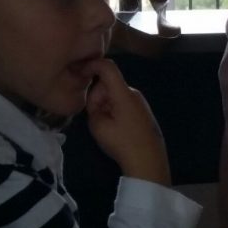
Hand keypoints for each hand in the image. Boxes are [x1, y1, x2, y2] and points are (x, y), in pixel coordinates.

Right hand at [83, 59, 170, 185]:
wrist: (149, 161)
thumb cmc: (122, 143)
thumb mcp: (98, 126)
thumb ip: (92, 107)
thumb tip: (97, 103)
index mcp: (123, 93)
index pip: (107, 67)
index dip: (91, 65)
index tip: (79, 73)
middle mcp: (133, 93)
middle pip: (108, 84)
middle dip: (98, 97)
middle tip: (97, 118)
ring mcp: (140, 102)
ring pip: (114, 95)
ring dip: (106, 105)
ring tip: (108, 127)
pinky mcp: (142, 111)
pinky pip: (122, 103)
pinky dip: (114, 110)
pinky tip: (117, 129)